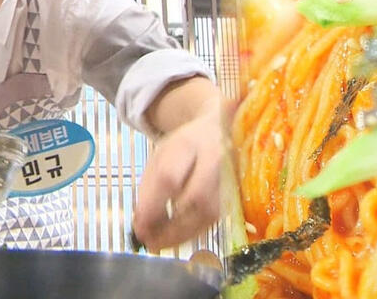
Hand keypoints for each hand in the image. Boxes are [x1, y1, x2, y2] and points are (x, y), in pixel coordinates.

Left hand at [132, 103, 224, 250]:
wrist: (221, 133)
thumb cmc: (186, 148)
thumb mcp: (161, 156)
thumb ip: (149, 188)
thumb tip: (142, 226)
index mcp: (189, 142)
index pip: (169, 177)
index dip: (153, 206)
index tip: (138, 226)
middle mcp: (216, 157)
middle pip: (195, 198)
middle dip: (169, 226)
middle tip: (149, 241)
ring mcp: (232, 176)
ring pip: (208, 213)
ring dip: (181, 235)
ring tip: (159, 243)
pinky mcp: (239, 194)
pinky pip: (216, 220)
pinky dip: (193, 233)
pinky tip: (177, 237)